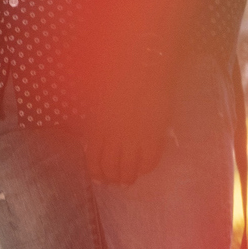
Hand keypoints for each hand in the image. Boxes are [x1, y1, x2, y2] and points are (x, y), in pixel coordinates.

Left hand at [84, 56, 173, 185]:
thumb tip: (93, 143)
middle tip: (115, 180)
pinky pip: (150, 161)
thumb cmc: (117, 81)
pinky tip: (143, 168)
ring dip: (128, 178)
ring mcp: (135, 138)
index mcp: (97, 128)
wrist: (142, 68)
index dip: (97, 174)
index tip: (100, 178)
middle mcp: (114, 137)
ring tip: (128, 179)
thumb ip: (96, 124)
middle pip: (112, 169)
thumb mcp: (98, 102)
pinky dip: (146, 168)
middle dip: (112, 179)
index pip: (94, 161)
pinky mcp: (154, 135)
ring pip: (130, 169)